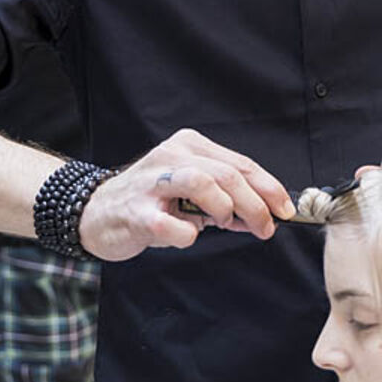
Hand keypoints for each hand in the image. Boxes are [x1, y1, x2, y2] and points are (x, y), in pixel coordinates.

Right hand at [77, 129, 293, 261]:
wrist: (95, 213)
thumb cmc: (149, 202)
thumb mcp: (191, 196)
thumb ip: (225, 202)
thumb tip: (264, 217)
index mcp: (189, 146)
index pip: (240, 163)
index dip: (269, 188)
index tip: (286, 210)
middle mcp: (171, 155)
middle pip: (227, 174)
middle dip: (255, 204)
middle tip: (265, 228)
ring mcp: (151, 182)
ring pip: (202, 182)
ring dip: (224, 209)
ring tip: (224, 224)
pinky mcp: (136, 210)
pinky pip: (171, 224)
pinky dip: (187, 234)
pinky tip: (186, 235)